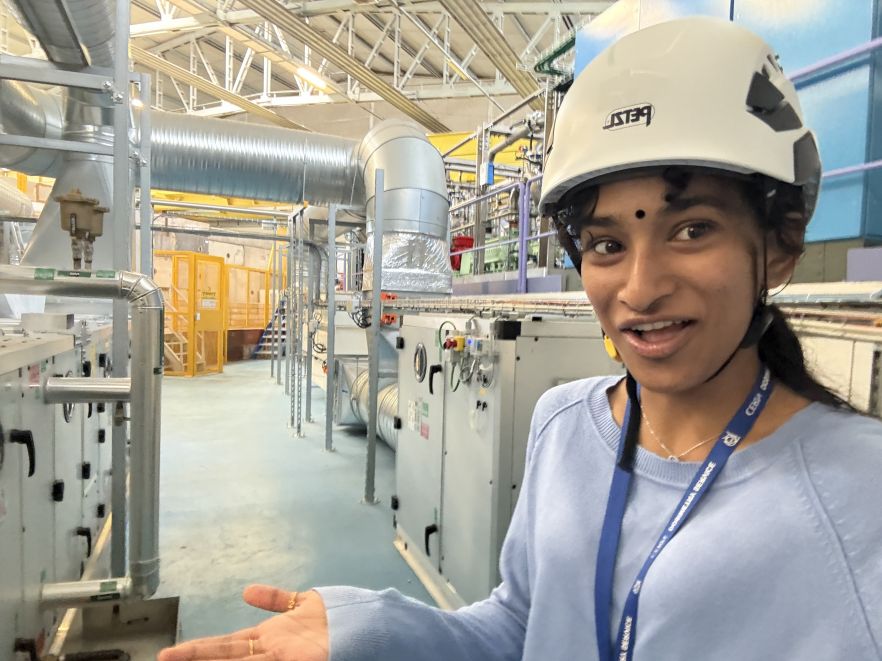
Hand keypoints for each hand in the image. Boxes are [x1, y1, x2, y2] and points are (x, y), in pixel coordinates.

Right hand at [157, 585, 328, 660]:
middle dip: (195, 658)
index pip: (224, 647)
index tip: (169, 654)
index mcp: (269, 639)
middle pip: (226, 655)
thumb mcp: (304, 603)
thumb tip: (247, 591)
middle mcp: (272, 650)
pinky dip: (258, 640)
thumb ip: (277, 599)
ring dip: (214, 659)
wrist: (371, 624)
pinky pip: (273, 646)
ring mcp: (287, 654)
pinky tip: (243, 632)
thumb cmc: (337, 617)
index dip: (197, 650)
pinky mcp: (305, 656)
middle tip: (163, 659)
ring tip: (182, 660)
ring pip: (242, 658)